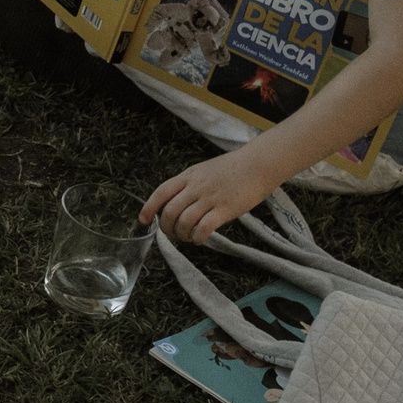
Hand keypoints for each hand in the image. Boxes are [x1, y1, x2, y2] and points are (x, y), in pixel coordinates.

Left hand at [141, 146, 283, 243]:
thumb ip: (190, 184)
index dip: (149, 207)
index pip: (161, 192)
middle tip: (173, 234)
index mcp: (189, 176)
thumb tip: (177, 202)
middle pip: (170, 211)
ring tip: (188, 237)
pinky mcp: (225, 209)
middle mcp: (196, 187)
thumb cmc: (233, 168)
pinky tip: (200, 239)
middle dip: (167, 228)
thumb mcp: (204, 170)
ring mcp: (210, 198)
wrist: (258, 164)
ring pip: (185, 222)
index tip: (143, 220)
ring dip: (183, 234)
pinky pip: (203, 228)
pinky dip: (197, 237)